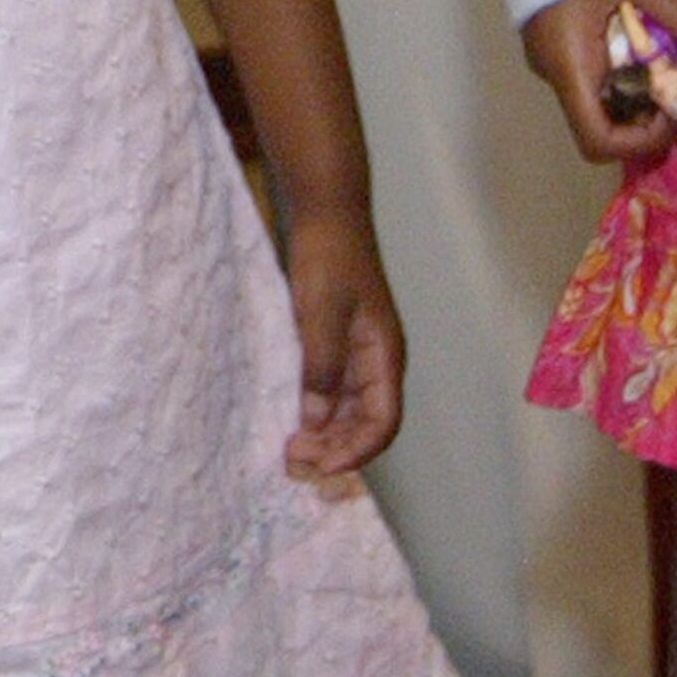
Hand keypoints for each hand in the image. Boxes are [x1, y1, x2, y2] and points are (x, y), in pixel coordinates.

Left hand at [280, 207, 404, 477]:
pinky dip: (316, 408)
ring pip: (348, 409)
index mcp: (385, 357)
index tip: (322, 465)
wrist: (325, 211)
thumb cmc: (328, 257)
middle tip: (295, 463)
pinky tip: (292, 416)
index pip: (383, 422)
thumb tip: (317, 423)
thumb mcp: (321, 313)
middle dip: (337, 449)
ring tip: (291, 449)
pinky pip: (332, 388)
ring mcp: (358, 352)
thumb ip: (321, 368)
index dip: (357, 451)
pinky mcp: (336, 340)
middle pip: (366, 422)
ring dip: (325, 434)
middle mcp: (377, 361)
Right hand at [523, 0, 676, 164]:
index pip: (597, 141)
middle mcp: (552, 69)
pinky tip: (637, 26)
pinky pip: (589, 67)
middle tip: (676, 72)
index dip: (642, 141)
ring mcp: (547, 51)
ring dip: (636, 83)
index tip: (671, 109)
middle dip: (648, 108)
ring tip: (659, 43)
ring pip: (598, 92)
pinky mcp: (551, 33)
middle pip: (602, 118)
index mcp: (569, 65)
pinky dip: (620, 63)